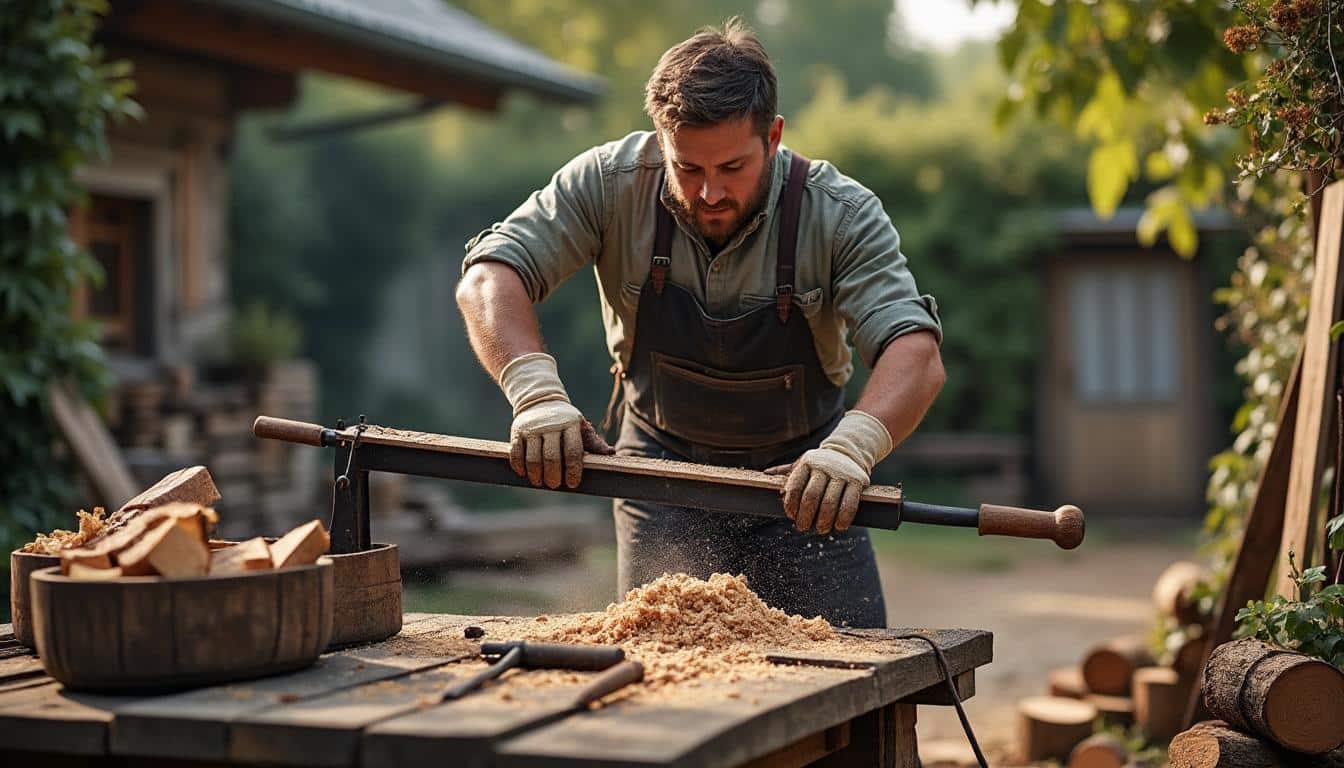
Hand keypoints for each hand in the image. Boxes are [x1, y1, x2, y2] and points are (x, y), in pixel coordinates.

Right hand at [509, 407, 614, 488]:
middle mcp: (551, 425)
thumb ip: (594, 442)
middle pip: (552, 457)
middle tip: (554, 485)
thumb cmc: (565, 420)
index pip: (573, 452)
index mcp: (570, 424)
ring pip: (533, 458)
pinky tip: (524, 474)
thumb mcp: (581, 427)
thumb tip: (611, 453)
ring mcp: (533, 428)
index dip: (573, 471)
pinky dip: (520, 467)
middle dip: (553, 476)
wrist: (539, 400)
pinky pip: (516, 453)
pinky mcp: (517, 430)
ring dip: (536, 475)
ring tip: (539, 482)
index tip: (572, 483)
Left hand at [764, 410, 892, 533]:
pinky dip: (844, 518)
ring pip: (830, 501)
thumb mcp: (803, 463)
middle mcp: (824, 467)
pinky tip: (839, 527)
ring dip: (824, 520)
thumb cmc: (820, 463)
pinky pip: (850, 503)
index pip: (795, 485)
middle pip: (811, 496)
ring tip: (821, 529)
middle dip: (806, 516)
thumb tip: (765, 474)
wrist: (849, 451)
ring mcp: (842, 474)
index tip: (790, 515)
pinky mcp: (857, 481)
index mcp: (807, 463)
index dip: (791, 503)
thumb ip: (786, 471)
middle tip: (803, 527)